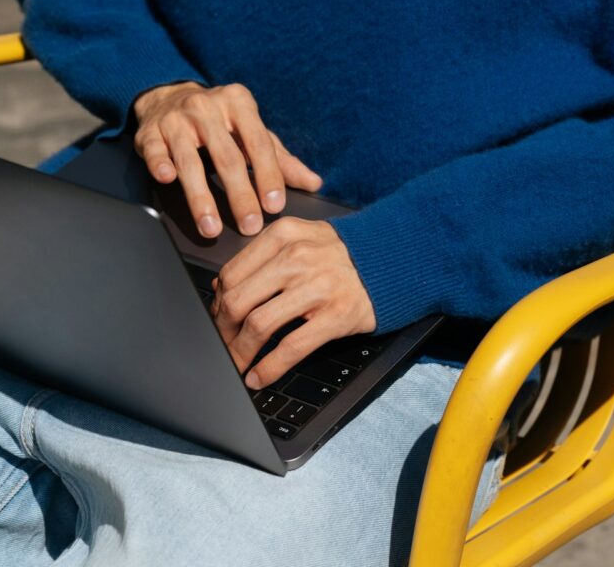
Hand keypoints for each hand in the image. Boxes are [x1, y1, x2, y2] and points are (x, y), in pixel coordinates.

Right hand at [132, 81, 321, 237]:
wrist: (170, 96)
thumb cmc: (221, 121)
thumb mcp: (252, 131)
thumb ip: (281, 158)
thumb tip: (314, 184)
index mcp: (239, 103)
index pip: (258, 142)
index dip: (268, 175)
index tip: (275, 205)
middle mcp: (207, 107)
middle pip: (226, 157)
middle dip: (239, 195)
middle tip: (250, 227)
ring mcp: (176, 118)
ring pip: (189, 160)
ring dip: (201, 197)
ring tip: (211, 228)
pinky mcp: (150, 130)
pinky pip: (155, 149)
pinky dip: (160, 164)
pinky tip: (167, 180)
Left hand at [212, 217, 375, 388]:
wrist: (397, 258)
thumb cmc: (344, 253)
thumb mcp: (302, 239)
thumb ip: (263, 257)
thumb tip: (221, 287)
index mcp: (283, 236)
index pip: (232, 274)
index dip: (217, 304)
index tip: (217, 320)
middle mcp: (297, 258)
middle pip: (237, 300)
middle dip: (221, 331)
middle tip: (220, 346)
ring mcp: (317, 287)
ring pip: (258, 325)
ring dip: (239, 352)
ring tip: (236, 365)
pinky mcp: (336, 316)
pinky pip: (291, 347)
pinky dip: (268, 368)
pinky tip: (259, 377)